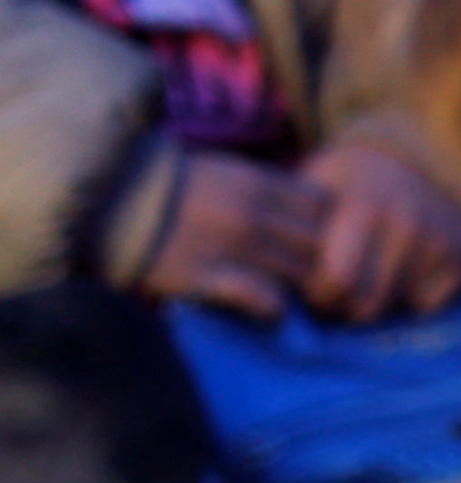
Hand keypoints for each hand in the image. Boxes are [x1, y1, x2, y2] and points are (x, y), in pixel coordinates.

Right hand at [119, 146, 325, 318]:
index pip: (327, 207)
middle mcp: (252, 212)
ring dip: (307, 290)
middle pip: (322, 243)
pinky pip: (262, 297)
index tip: (330, 244)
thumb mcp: (223, 171)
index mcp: (257, 182)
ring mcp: (231, 246)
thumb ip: (266, 188)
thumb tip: (312, 209)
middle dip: (329, 264)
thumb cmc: (165, 187)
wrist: (103, 200)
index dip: (336, 228)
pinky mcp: (205, 276)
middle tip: (326, 283)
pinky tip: (271, 311)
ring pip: (301, 273)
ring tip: (305, 302)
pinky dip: (274, 307)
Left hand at [299, 132, 460, 323]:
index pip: (336, 283)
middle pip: (368, 303)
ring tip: (369, 278)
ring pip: (398, 305)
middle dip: (347, 305)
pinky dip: (412, 297)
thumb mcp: (313, 186)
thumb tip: (267, 274)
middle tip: (341, 291)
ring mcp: (442, 238)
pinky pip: (429, 303)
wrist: (415, 157)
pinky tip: (401, 274)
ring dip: (379, 300)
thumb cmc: (348, 181)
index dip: (319, 294)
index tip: (316, 286)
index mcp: (363, 206)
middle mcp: (408, 222)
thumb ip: (292, 225)